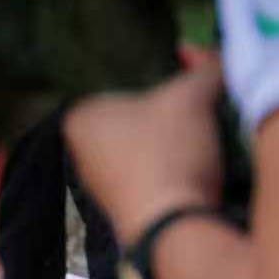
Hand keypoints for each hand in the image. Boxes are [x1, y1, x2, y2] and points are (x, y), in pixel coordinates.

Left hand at [64, 60, 225, 247]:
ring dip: (169, 147)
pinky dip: (169, 171)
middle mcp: (77, 151)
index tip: (182, 93)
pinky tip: (188, 173)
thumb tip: (196, 51)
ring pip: (142, 149)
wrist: (172, 227)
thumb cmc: (167, 152)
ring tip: (192, 148)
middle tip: (193, 118)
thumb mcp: (190, 99)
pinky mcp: (122, 208)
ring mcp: (97, 184)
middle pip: (133, 120)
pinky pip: (150, 176)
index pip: (122, 87)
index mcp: (78, 116)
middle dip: (163, 118)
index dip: (159, 86)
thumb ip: (201, 69)